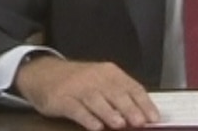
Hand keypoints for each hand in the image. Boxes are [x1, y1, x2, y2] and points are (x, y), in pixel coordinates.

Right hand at [14, 56, 158, 130]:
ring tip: (120, 125)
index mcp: (109, 72)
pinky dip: (87, 118)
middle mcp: (95, 77)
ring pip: (97, 100)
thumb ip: (119, 95)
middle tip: (140, 122)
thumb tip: (140, 113)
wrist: (44, 73)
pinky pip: (76, 109)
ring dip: (109, 113)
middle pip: (115, 93)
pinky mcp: (62, 98)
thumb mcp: (100, 81)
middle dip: (129, 108)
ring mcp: (78, 87)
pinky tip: (96, 127)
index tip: (154, 117)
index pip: (131, 87)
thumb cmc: (78, 81)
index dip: (143, 102)